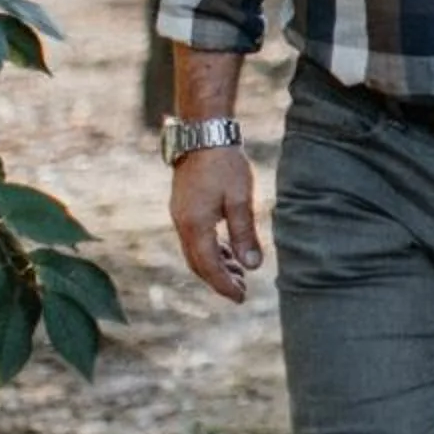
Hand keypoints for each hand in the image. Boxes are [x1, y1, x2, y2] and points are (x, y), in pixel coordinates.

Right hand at [170, 147, 262, 303]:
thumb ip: (245, 233)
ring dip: (216, 265)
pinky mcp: (184, 207)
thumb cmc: (224, 164)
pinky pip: (195, 238)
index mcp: (195, 226)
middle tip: (241, 292)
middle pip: (199, 263)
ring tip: (239, 273)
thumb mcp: (241, 199)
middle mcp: (182, 225)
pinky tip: (228, 250)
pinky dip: (211, 249)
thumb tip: (253, 266)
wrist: (203, 135)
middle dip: (219, 280)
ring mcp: (180, 216)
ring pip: (196, 251)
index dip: (224, 285)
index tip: (241, 298)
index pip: (209, 266)